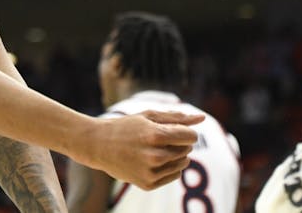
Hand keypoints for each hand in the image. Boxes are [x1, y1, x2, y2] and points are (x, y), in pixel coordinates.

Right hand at [84, 110, 202, 189]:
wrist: (99, 146)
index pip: (190, 137)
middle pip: (187, 150)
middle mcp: (154, 156)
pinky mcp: (147, 184)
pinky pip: (174, 175)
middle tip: (161, 138)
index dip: (187, 132)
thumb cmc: (126, 127)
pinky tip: (155, 160)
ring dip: (177, 155)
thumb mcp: (149, 117)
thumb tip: (202, 118)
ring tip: (158, 148)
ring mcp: (150, 172)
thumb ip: (177, 118)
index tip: (177, 130)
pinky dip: (170, 167)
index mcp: (155, 136)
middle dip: (180, 142)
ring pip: (182, 163)